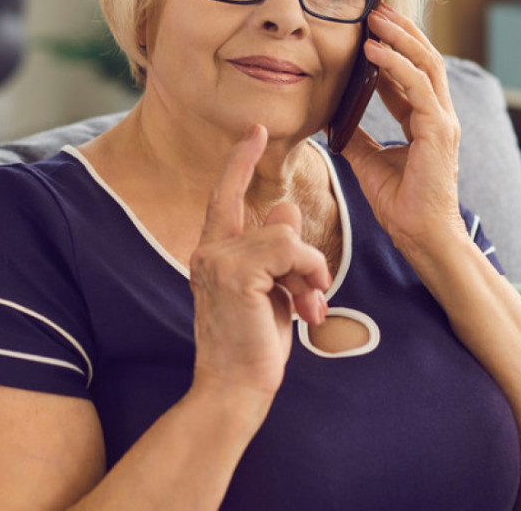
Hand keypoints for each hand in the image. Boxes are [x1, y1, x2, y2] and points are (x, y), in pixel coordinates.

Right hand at [189, 124, 331, 406]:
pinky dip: (308, 273)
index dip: (240, 161)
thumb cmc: (251, 347)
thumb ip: (275, 250)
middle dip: (304, 259)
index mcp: (213, 252)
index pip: (224, 195)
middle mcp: (209, 250)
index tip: (256, 131)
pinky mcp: (236, 272)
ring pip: (286, 235)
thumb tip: (284, 208)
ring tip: (309, 307)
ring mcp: (218, 259)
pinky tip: (306, 306)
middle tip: (312, 299)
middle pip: (276, 222)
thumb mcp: (269, 291)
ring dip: (310, 271)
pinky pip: (289, 249)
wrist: (233, 389)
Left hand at [339, 4, 464, 252]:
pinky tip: (374, 50)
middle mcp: (438, 115)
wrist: (420, 236)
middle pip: (424, 58)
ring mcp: (442, 121)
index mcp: (426, 119)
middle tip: (375, 7)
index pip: (412, 71)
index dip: (393, 46)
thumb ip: (355, 135)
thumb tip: (331, 116)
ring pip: (426, 64)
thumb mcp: (368, 161)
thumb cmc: (401, 204)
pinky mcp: (439, 131)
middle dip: (400, 29)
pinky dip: (396, 64)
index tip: (370, 26)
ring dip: (399, 36)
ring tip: (374, 17)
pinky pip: (418, 87)